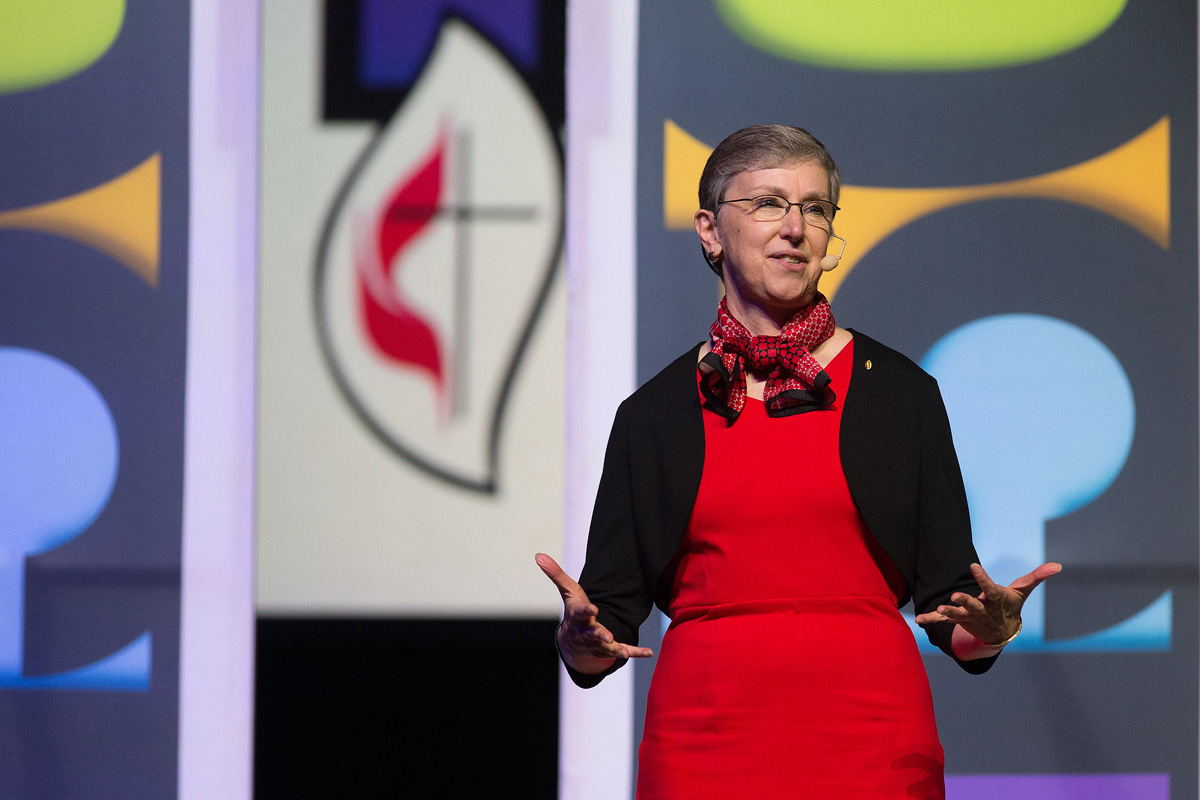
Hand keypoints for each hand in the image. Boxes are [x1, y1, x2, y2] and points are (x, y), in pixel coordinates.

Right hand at [535, 553, 652, 672]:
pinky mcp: (610, 649)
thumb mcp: (568, 591)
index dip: (586, 611)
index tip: (593, 609)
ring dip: (615, 649)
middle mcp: (588, 632)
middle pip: (593, 634)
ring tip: (622, 650)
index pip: (581, 612)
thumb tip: (538, 555)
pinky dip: (636, 653)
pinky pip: (624, 652)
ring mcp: (599, 643)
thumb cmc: (573, 611)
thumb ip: (556, 574)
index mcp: (579, 616)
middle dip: (600, 635)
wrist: (572, 642)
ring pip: (606, 648)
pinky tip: (649, 652)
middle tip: (607, 636)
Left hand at [914, 562, 1061, 646]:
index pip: (990, 588)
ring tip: (939, 610)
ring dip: (948, 614)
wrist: (1001, 632)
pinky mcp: (959, 620)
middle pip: (973, 606)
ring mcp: (970, 617)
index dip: (983, 578)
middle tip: (955, 597)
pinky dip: (931, 620)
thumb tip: (1058, 566)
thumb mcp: (1022, 591)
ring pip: (957, 616)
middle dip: (964, 603)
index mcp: (996, 600)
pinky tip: (919, 620)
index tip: (974, 566)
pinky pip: (942, 622)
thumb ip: (1036, 577)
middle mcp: (982, 610)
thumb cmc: (1010, 605)